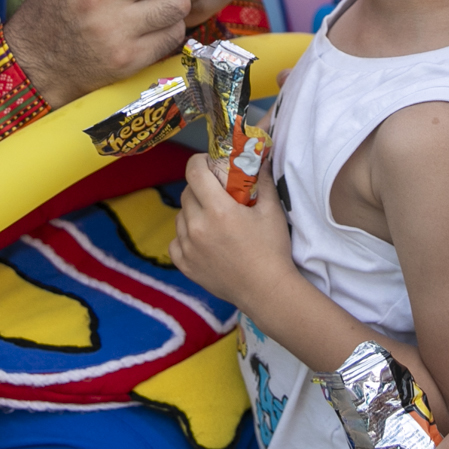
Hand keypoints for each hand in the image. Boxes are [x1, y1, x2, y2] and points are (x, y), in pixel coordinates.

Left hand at [170, 150, 294, 305]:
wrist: (266, 291)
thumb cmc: (272, 250)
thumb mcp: (272, 211)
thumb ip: (263, 181)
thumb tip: (261, 158)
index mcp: (218, 210)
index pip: (194, 172)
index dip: (199, 161)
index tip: (208, 162)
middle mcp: (197, 227)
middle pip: (187, 192)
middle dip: (200, 186)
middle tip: (216, 192)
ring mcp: (188, 247)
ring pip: (180, 216)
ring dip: (192, 211)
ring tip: (211, 218)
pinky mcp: (185, 265)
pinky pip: (175, 241)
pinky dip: (185, 236)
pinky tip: (202, 239)